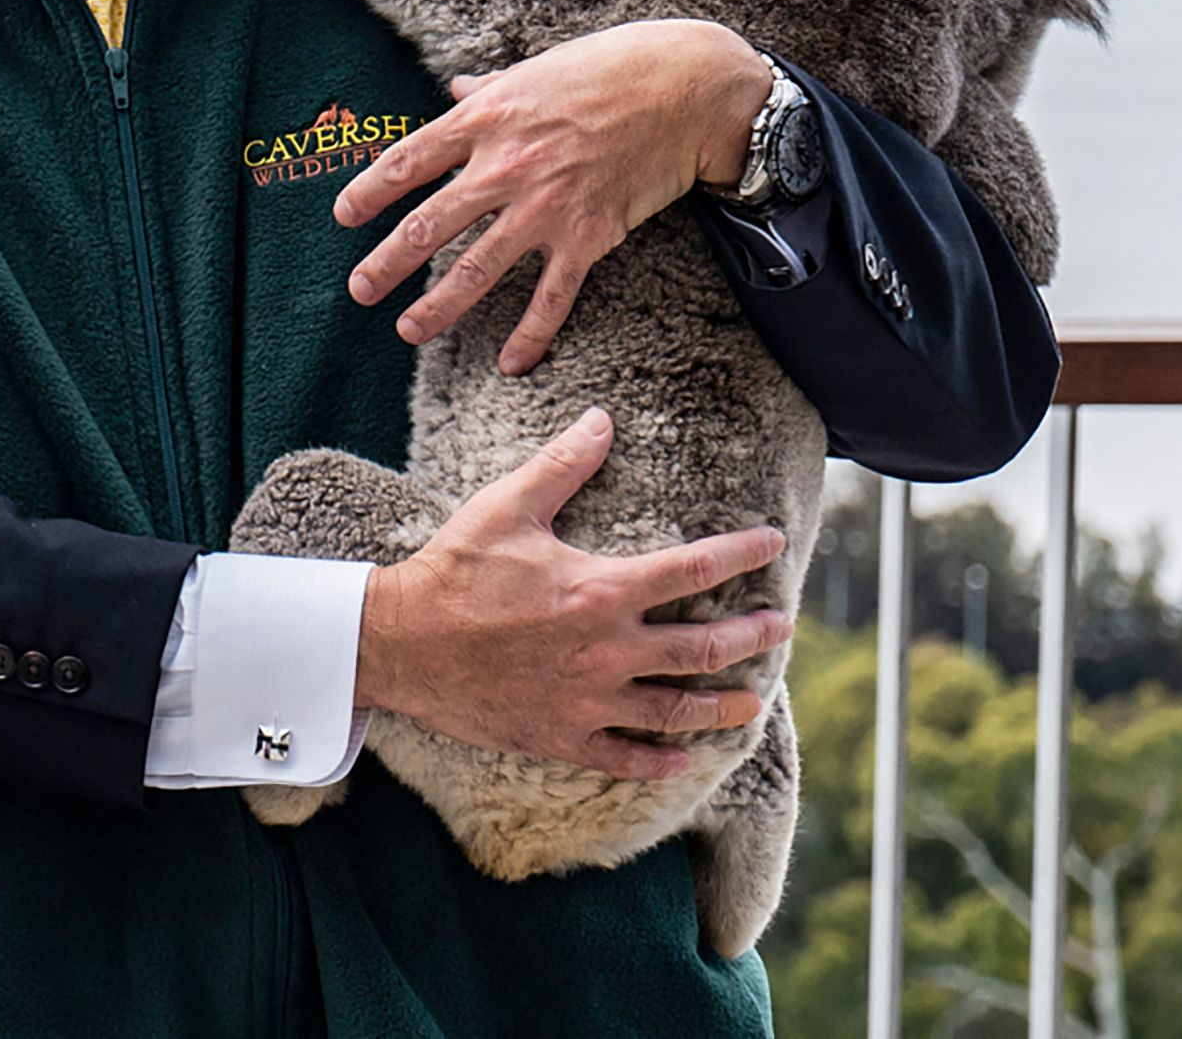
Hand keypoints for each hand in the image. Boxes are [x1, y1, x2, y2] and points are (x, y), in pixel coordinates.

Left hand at [336, 18, 768, 372]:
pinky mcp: (589, 236)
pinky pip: (550, 298)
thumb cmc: (610, 68)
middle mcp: (504, 166)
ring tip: (408, 330)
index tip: (343, 217)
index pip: (406, 162)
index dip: (368, 192)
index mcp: (484, 119)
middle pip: (427, 225)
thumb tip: (457, 88)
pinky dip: (530, 335)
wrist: (687, 89)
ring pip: (476, 269)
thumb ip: (490, 89)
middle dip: (386, 264)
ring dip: (437, 307)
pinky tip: (510, 363)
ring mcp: (545, 206)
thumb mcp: (535, 69)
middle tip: (359, 289)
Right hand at [353, 410, 791, 777]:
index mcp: (601, 590)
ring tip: (754, 702)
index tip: (773, 545)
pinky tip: (683, 759)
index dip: (742, 555)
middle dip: (753, 637)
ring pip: (679, 711)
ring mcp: (589, 700)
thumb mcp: (506, 507)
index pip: (694, 570)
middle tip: (781, 627)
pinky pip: (626, 758)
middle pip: (704, 649)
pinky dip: (660, 761)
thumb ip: (562, 466)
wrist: (400, 643)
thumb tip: (602, 420)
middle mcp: (608, 650)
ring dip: (725, 707)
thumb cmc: (454, 571)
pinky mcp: (562, 736)